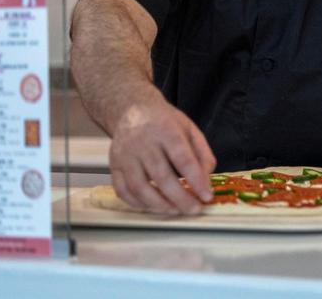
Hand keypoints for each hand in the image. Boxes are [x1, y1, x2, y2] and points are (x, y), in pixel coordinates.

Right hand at [107, 91, 215, 214]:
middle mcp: (143, 144)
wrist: (132, 110)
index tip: (206, 196)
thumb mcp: (189, 129)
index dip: (196, 180)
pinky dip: (138, 203)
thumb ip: (202, 153)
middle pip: (161, 177)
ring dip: (159, 205)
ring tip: (176, 211)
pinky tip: (154, 206)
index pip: (183, 159)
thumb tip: (206, 179)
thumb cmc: (164, 121)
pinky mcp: (114, 166)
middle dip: (180, 198)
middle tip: (194, 209)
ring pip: (139, 187)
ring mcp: (125, 156)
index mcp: (166, 131)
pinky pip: (123, 191)